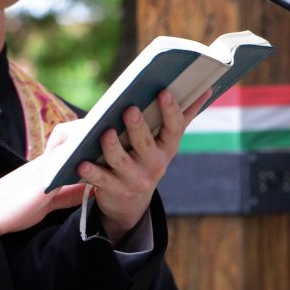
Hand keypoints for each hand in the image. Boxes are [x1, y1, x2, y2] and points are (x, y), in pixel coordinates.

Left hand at [74, 89, 207, 242]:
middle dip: (137, 126)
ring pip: (121, 161)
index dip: (170, 111)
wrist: (130, 202)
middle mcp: (153, 165)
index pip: (174, 128)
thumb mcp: (166, 142)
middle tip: (130, 109)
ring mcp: (133, 179)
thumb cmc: (147, 158)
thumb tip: (207, 88)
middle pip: (145, 144)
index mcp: (167, 148)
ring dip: (112, 147)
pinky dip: (90, 172)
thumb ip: (183, 116)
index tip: (164, 92)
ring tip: (105, 132)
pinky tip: (81, 162)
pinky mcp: (113, 190)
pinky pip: (100, 179)